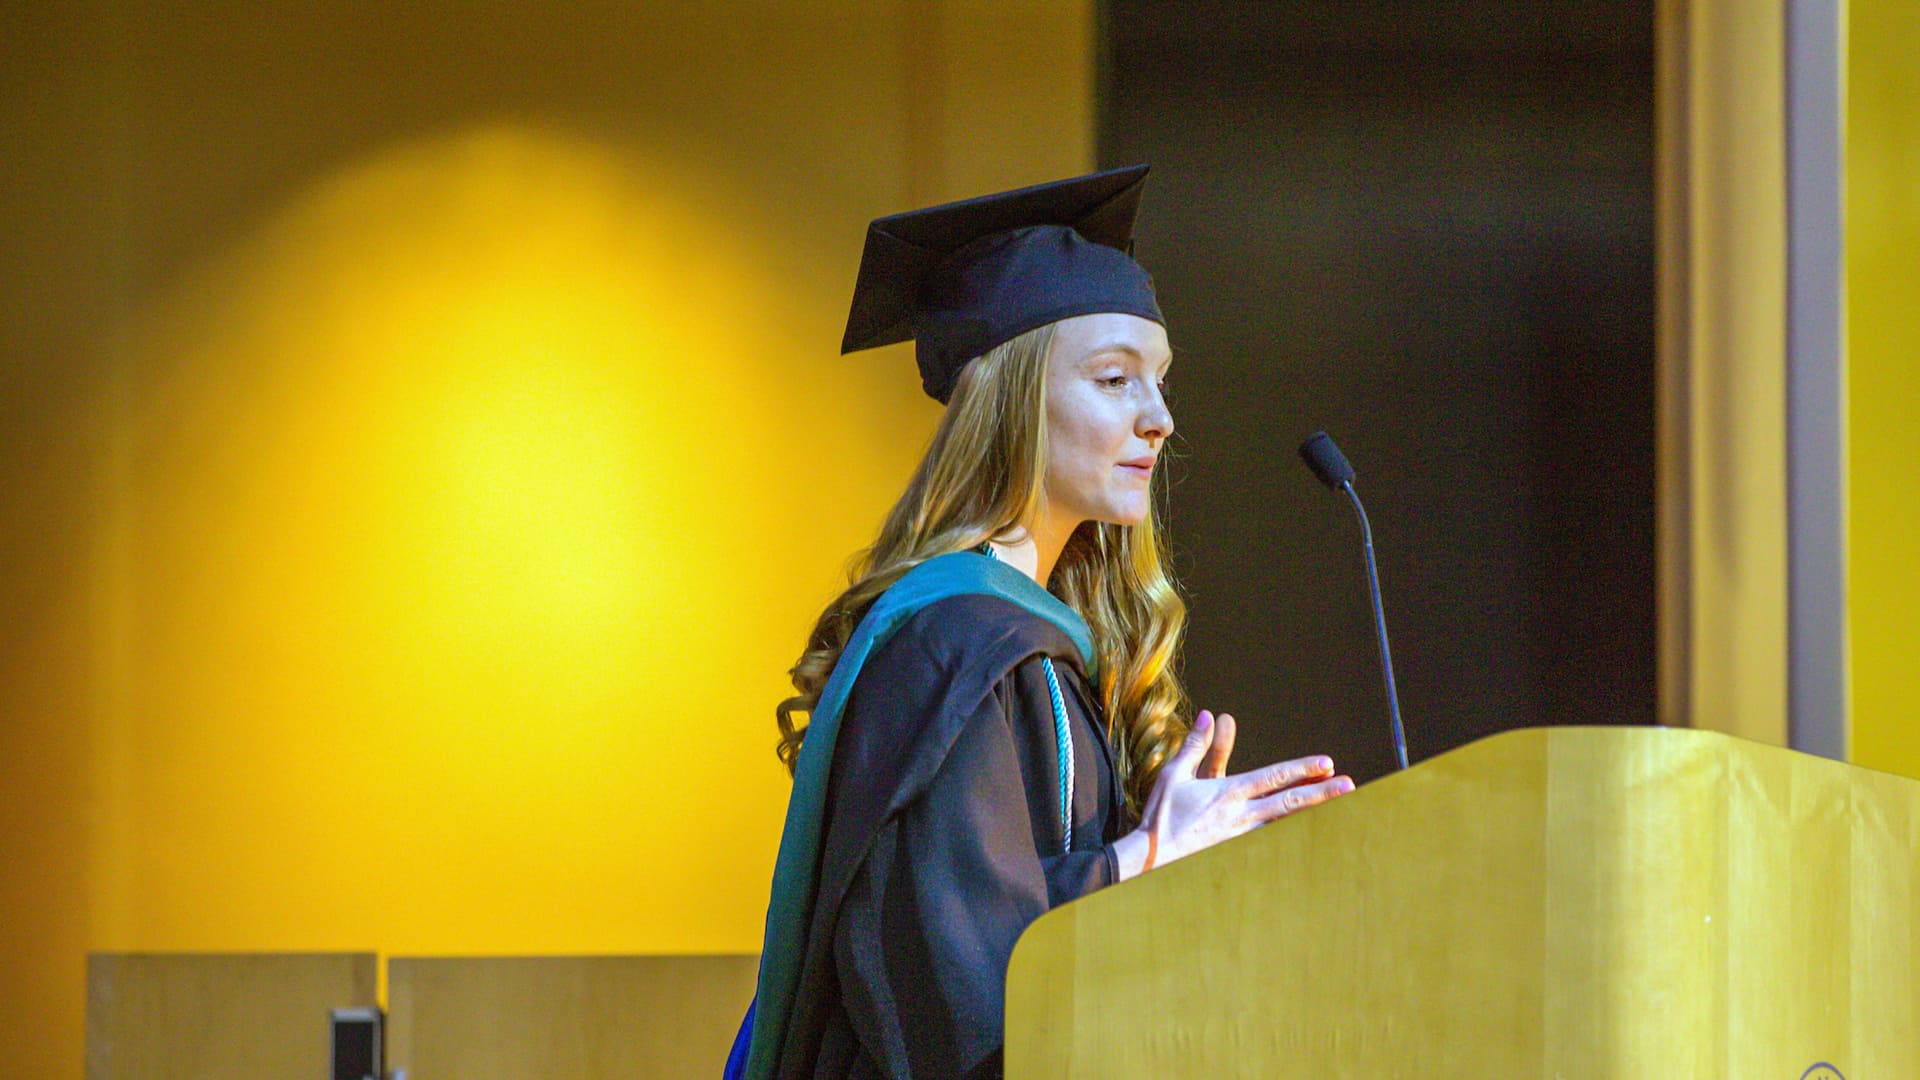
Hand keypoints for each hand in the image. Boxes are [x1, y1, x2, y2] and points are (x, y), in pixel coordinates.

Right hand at [1114, 709, 1353, 878]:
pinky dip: (1291, 830)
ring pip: (1285, 821)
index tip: (1326, 763)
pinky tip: (1305, 827)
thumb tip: (1209, 716)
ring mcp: (1242, 836)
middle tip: (1348, 785)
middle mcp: (1241, 815)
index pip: (1273, 777)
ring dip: (1312, 811)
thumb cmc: (1162, 814)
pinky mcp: (1238, 850)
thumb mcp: (1175, 774)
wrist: (1152, 858)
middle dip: (1321, 793)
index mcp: (1227, 793)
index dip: (1302, 769)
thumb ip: (1196, 745)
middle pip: (1290, 802)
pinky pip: (1272, 838)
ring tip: (1336, 803)